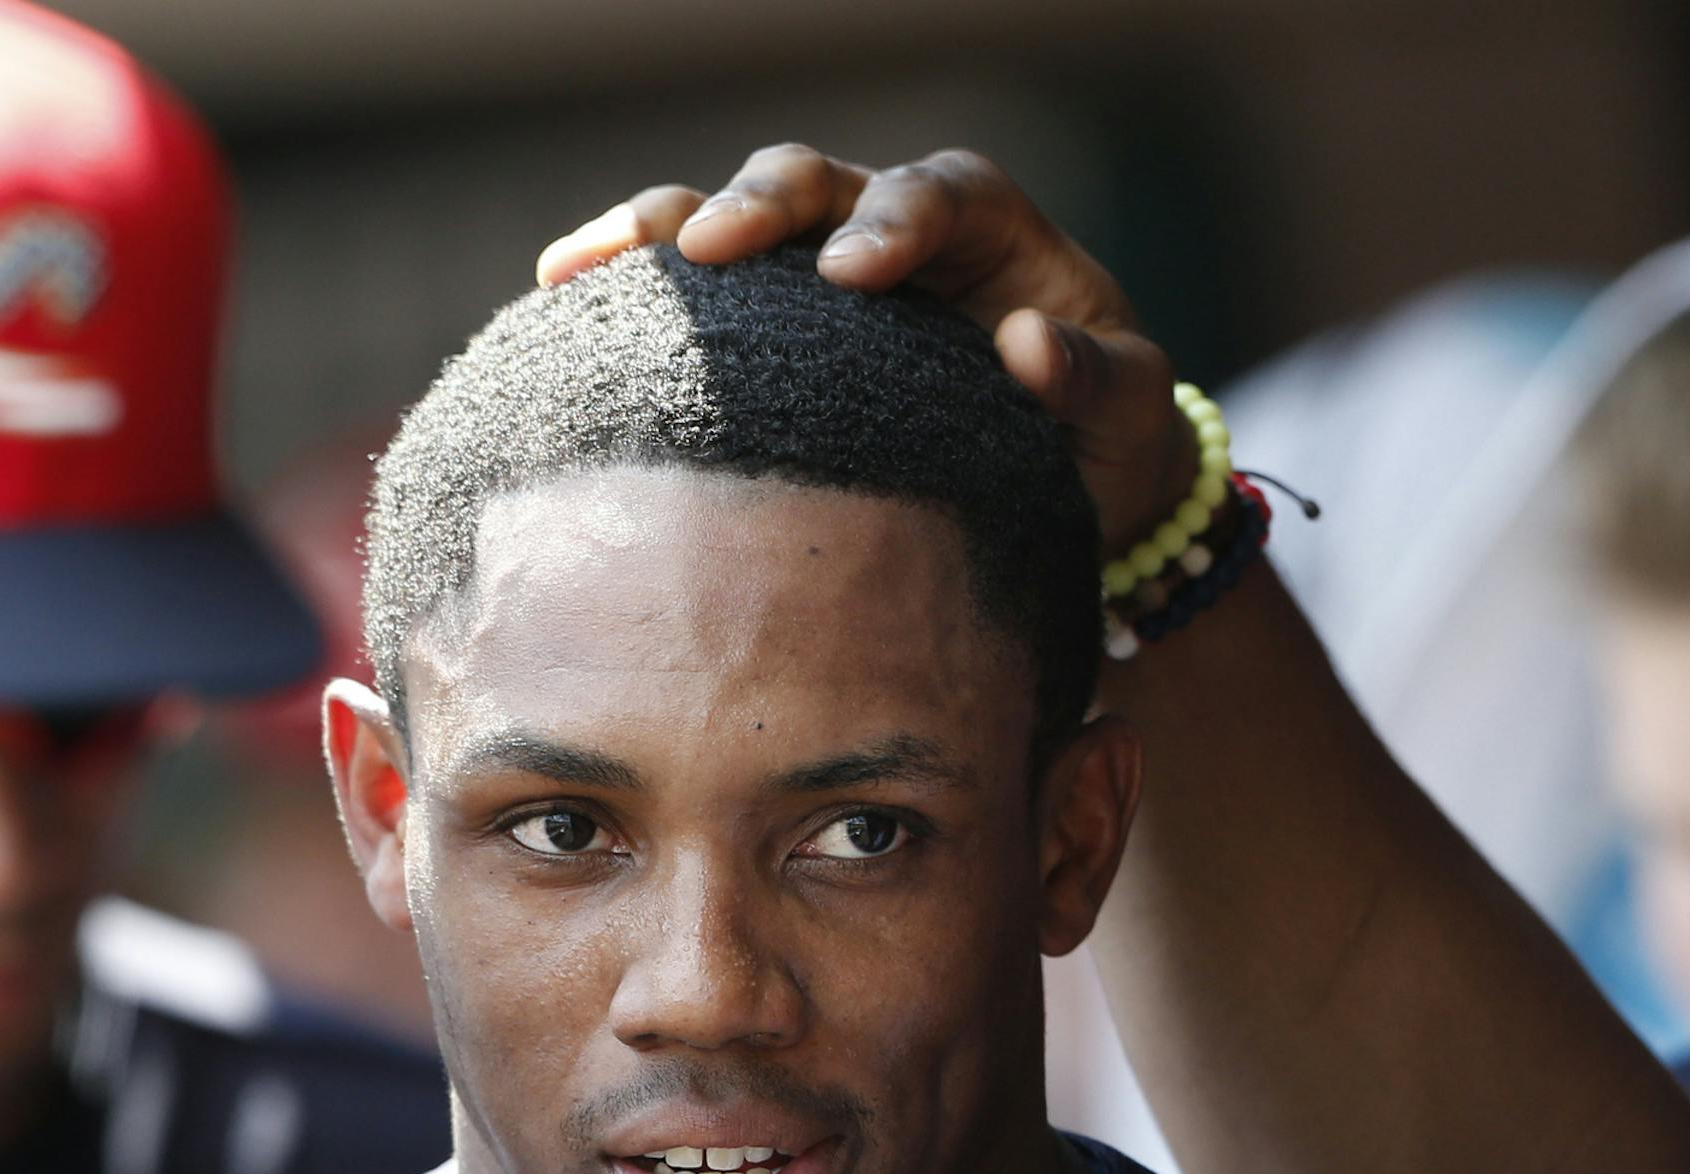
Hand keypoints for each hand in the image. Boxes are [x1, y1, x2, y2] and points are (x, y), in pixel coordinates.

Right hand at [537, 144, 1193, 556]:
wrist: (1060, 474)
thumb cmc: (1101, 434)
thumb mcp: (1125, 410)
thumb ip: (1093, 380)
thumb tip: (1027, 348)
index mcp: (982, 227)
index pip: (935, 195)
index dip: (892, 221)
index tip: (853, 275)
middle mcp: (887, 227)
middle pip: (815, 182)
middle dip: (759, 206)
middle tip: (709, 251)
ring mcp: (817, 276)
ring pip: (736, 222)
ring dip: (662, 236)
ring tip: (581, 266)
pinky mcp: (772, 332)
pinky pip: (697, 298)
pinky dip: (634, 293)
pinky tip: (564, 307)